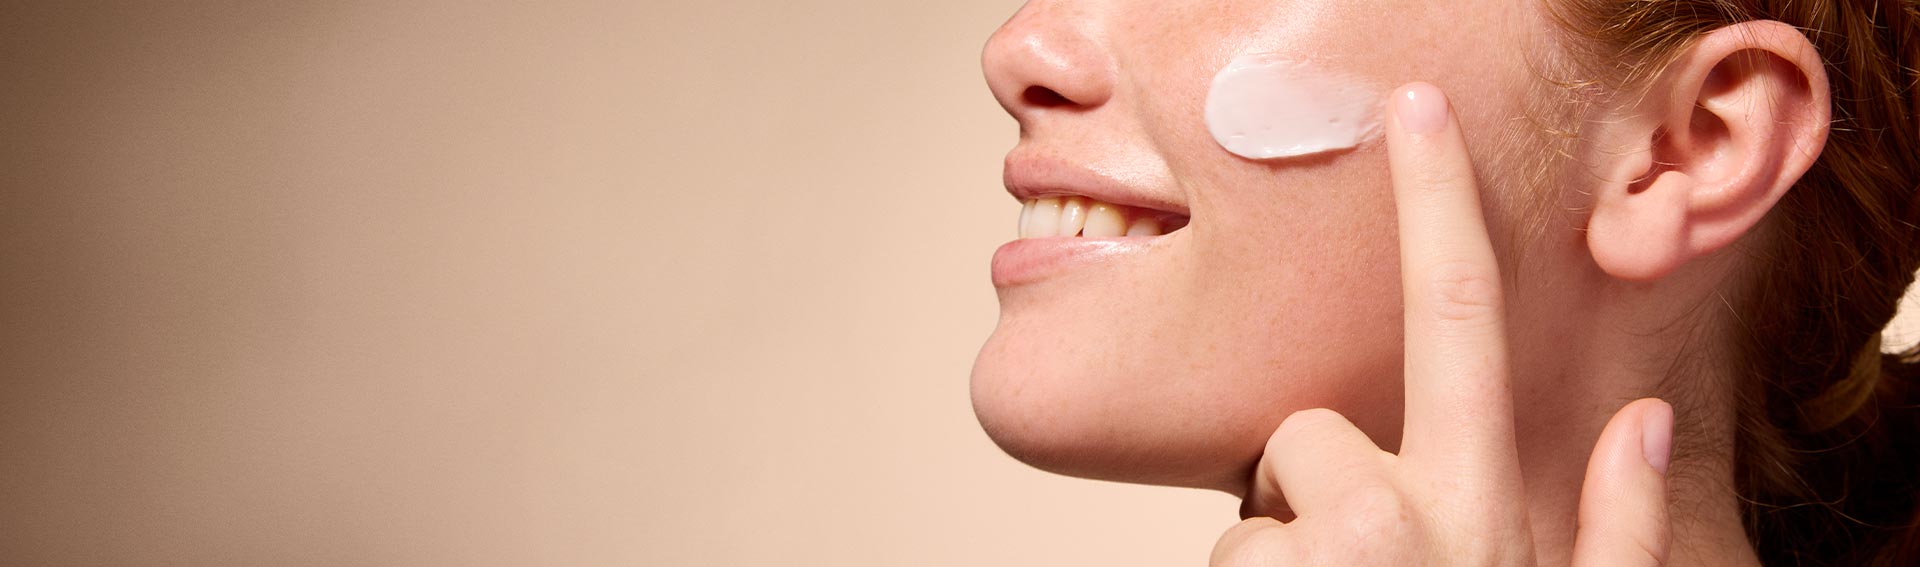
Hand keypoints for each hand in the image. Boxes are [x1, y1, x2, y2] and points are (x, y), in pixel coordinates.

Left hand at [1210, 83, 1674, 566]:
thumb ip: (1624, 530)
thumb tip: (1643, 421)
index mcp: (1479, 508)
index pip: (1459, 315)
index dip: (1440, 202)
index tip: (1419, 112)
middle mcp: (1390, 522)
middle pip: (1308, 431)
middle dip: (1312, 486)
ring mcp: (1312, 557)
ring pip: (1258, 507)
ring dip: (1283, 553)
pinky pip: (1225, 559)